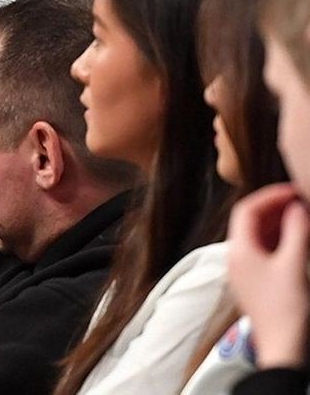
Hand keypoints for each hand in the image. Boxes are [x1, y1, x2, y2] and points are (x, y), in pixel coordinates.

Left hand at [228, 183, 309, 368]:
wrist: (283, 348)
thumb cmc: (287, 310)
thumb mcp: (295, 264)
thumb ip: (296, 231)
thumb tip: (295, 208)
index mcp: (239, 251)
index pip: (246, 210)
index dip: (269, 196)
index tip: (292, 191)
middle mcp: (236, 259)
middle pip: (250, 222)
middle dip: (275, 208)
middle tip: (300, 202)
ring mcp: (245, 272)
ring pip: (259, 237)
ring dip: (279, 224)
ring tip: (302, 217)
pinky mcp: (256, 282)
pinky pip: (264, 252)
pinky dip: (281, 241)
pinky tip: (299, 240)